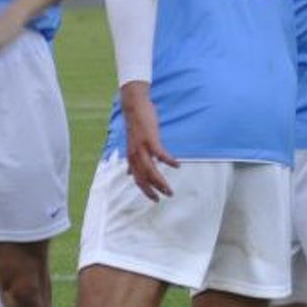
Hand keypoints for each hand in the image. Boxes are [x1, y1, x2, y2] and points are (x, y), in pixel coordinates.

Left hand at [120, 81, 177, 200]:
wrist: (134, 107)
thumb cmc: (136, 126)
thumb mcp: (132, 146)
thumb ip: (132, 160)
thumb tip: (129, 174)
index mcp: (132, 157)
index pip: (138, 179)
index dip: (146, 190)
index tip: (155, 199)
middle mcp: (135, 155)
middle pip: (144, 178)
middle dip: (155, 190)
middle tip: (167, 195)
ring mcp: (142, 147)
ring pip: (151, 171)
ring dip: (161, 182)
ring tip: (170, 189)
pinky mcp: (150, 139)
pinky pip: (160, 154)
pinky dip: (169, 161)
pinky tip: (177, 165)